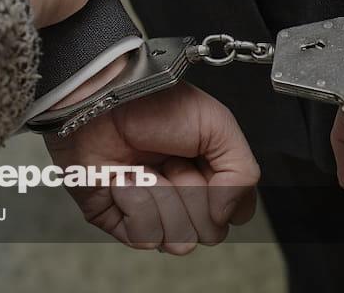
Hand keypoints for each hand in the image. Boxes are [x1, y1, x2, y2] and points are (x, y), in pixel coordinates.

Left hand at [46, 82, 259, 254]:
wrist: (101, 102)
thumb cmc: (152, 103)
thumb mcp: (216, 124)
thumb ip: (242, 171)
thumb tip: (229, 215)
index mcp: (208, 174)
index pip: (235, 213)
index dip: (226, 194)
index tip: (205, 164)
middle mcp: (181, 198)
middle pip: (210, 232)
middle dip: (192, 194)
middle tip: (172, 161)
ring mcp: (151, 212)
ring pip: (179, 241)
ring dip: (162, 199)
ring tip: (144, 168)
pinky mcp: (119, 221)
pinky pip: (143, 237)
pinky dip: (135, 204)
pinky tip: (124, 179)